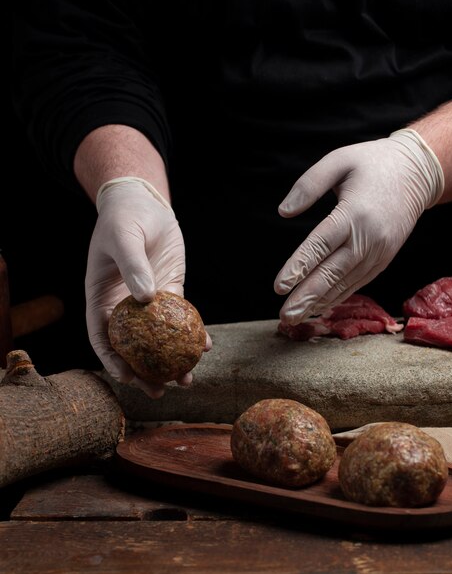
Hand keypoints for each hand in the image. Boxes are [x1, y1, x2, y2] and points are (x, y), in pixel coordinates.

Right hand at [85, 177, 207, 397]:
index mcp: (102, 298)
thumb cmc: (124, 218)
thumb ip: (132, 265)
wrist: (144, 203)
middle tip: (160, 391)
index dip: (112, 360)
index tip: (127, 377)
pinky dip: (192, 333)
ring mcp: (148, 301)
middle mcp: (124, 306)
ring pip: (159, 338)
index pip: (102, 336)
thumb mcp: (124, 238)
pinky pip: (181, 318)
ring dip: (171, 360)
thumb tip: (145, 299)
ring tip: (186, 379)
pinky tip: (206, 345)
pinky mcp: (170, 291)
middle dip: (144, 372)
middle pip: (132, 347)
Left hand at [274, 129, 443, 323]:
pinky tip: (320, 307)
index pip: (321, 245)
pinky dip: (338, 297)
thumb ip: (309, 184)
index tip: (279, 287)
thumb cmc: (372, 163)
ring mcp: (379, 252)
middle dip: (307, 296)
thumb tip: (284, 212)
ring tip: (296, 318)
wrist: (418, 172)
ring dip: (319, 302)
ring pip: (345, 283)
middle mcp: (369, 238)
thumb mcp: (339, 160)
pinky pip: (358, 282)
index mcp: (355, 213)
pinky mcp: (384, 259)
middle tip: (285, 316)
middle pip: (332, 272)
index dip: (299, 267)